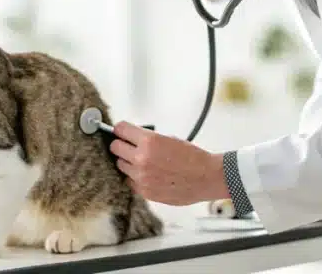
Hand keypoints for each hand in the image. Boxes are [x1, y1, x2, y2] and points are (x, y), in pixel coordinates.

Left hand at [110, 121, 229, 205]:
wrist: (206, 178)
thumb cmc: (192, 158)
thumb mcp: (169, 139)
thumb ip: (147, 139)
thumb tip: (131, 138)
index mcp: (149, 142)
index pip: (120, 129)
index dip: (121, 129)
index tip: (121, 131)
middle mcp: (142, 159)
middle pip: (115, 148)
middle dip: (122, 145)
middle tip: (129, 145)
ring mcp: (141, 177)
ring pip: (121, 165)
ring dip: (129, 162)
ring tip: (143, 161)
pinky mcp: (144, 191)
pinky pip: (130, 181)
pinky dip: (136, 177)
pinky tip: (148, 174)